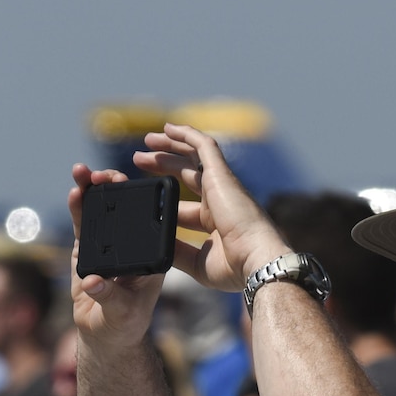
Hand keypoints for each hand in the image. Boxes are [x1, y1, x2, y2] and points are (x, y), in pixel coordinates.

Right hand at [68, 165, 167, 347]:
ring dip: (92, 190)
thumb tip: (92, 282)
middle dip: (114, 187)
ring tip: (81, 171)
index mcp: (151, 255)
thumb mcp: (121, 313)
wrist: (104, 334)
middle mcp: (132, 244)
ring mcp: (109, 243)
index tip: (129, 187)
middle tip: (102, 175)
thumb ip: (107, 296)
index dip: (140, 200)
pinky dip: (78, 207)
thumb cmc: (123, 325)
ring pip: (102, 211)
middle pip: (125, 208)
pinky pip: (84, 223)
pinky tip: (74, 192)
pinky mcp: (88, 247)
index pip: (148, 221)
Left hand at [133, 124, 290, 290]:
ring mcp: (222, 185)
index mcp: (215, 222)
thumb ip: (177, 251)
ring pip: (194, 155)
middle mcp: (219, 200)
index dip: (165, 199)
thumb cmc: (234, 268)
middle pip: (187, 174)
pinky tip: (169, 128)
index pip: (185, 205)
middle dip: (164, 165)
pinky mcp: (221, 174)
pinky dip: (187, 134)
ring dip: (171, 146)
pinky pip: (204, 145)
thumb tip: (157, 242)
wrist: (256, 260)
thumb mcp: (197, 262)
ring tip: (148, 140)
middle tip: (139, 159)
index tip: (144, 197)